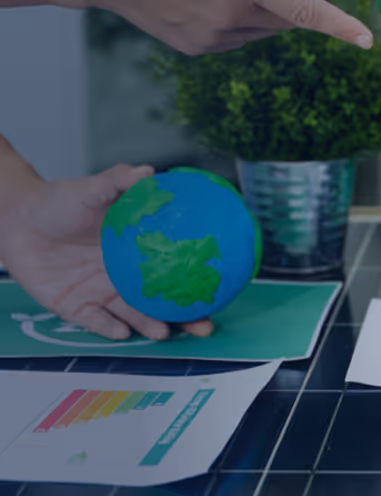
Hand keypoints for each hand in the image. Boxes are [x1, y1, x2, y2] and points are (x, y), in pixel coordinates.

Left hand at [0, 162, 212, 339]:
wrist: (17, 218)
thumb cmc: (58, 203)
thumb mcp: (91, 189)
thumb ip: (118, 181)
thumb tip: (148, 171)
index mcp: (136, 252)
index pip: (172, 271)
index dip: (193, 282)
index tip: (216, 290)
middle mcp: (124, 276)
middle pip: (160, 302)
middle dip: (183, 319)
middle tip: (203, 326)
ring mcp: (101, 293)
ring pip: (133, 316)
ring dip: (149, 326)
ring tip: (163, 332)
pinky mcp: (76, 307)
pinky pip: (96, 322)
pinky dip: (108, 328)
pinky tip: (121, 332)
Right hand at [67, 0, 373, 54]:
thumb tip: (295, 2)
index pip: (302, 9)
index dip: (337, 25)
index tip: (364, 40)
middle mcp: (233, 17)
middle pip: (285, 17)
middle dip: (289, 2)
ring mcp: (215, 38)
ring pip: (262, 28)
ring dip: (258, 10)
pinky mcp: (200, 50)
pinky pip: (237, 37)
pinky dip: (235, 21)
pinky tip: (206, 4)